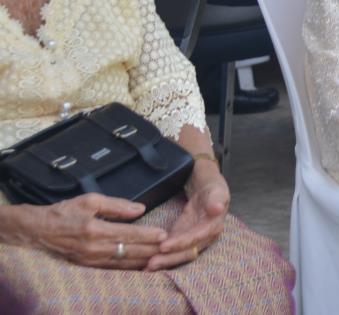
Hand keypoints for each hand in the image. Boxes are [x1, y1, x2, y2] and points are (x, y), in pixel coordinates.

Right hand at [9, 193, 167, 268]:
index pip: (129, 234)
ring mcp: (91, 260)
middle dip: (151, 249)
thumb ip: (116, 205)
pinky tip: (141, 265)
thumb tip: (139, 209)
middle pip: (129, 251)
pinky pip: (113, 269)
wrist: (37, 231)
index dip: (148, 235)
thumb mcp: (90, 200)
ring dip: (143, 260)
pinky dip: (129, 267)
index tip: (164, 234)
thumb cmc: (64, 212)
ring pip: (123, 263)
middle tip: (170, 247)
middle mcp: (94, 248)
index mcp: (95, 230)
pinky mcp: (88, 266)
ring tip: (161, 257)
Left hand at [146, 162, 228, 270]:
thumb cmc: (211, 187)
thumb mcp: (216, 189)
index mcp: (214, 225)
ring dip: (164, 261)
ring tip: (146, 267)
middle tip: (151, 263)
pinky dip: (162, 258)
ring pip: (179, 255)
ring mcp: (193, 241)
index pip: (197, 237)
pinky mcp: (183, 240)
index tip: (164, 246)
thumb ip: (217, 198)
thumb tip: (218, 208)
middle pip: (187, 252)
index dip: (182, 243)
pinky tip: (147, 266)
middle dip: (170, 258)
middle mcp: (205, 237)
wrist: (205, 189)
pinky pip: (172, 252)